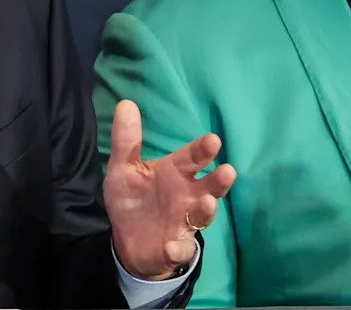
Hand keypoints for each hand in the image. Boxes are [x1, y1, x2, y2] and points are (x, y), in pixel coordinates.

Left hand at [104, 100, 236, 279]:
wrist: (127, 239)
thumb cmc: (133, 198)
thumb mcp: (124, 168)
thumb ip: (126, 140)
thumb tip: (125, 103)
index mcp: (175, 173)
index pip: (193, 158)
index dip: (203, 150)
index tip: (213, 140)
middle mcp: (186, 196)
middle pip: (209, 186)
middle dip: (219, 180)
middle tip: (227, 171)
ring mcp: (183, 222)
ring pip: (201, 216)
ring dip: (205, 210)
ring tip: (206, 202)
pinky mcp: (174, 247)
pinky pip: (180, 248)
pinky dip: (178, 248)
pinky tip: (171, 246)